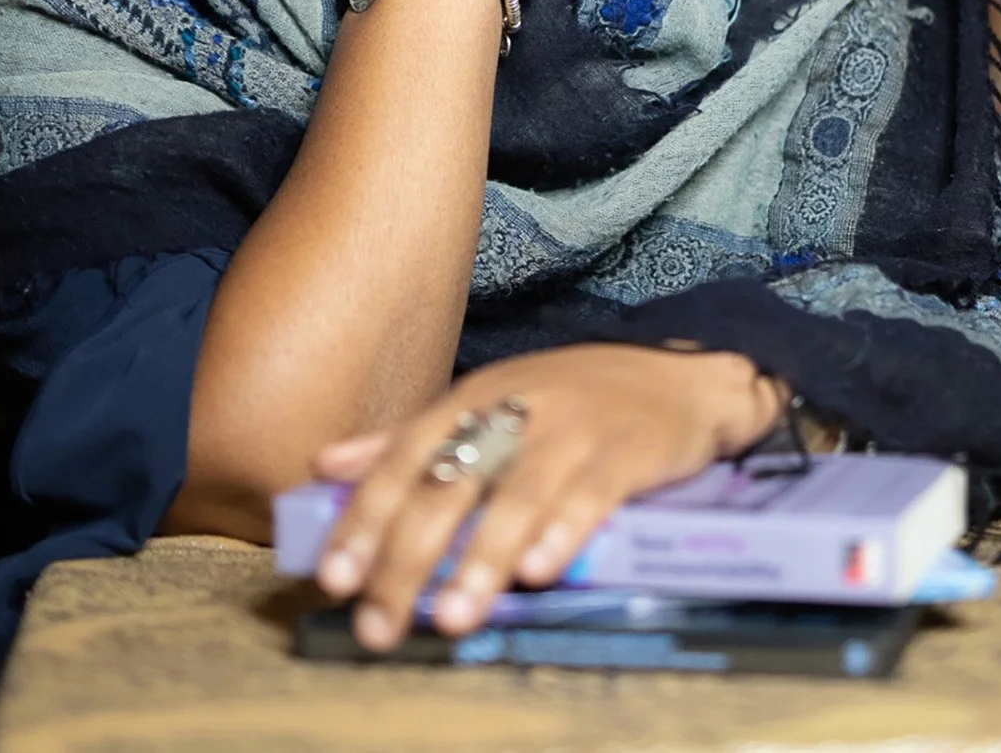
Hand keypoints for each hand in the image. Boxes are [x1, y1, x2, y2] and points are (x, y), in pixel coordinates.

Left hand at [309, 343, 785, 649]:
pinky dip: (562, 532)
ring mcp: (572, 429)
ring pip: (517, 494)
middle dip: (408, 559)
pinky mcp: (626, 451)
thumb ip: (407, 439)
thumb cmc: (570, 398)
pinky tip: (538, 572)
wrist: (676, 377)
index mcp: (474, 399)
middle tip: (378, 624)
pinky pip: (590, 493)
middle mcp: (516, 409)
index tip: (331, 578)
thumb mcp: (487, 403)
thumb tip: (324, 465)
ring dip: (480, 558)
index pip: (405, 458)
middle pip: (450, 485)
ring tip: (451, 617)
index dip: (365, 518)